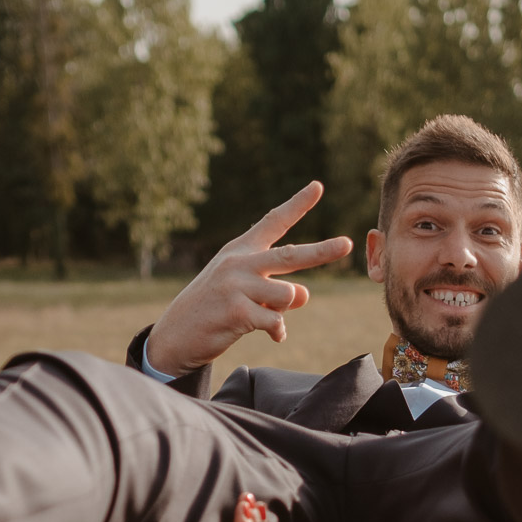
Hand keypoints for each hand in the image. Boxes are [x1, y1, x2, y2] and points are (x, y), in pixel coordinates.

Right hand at [145, 183, 353, 377]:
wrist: (174, 335)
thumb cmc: (212, 309)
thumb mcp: (241, 290)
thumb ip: (274, 287)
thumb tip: (304, 294)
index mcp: (240, 251)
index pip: (273, 222)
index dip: (297, 204)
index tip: (318, 186)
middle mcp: (239, 263)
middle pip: (290, 255)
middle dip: (322, 251)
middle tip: (347, 244)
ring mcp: (237, 286)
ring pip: (288, 294)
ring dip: (285, 308)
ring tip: (266, 314)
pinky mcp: (237, 312)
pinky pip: (277, 321)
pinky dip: (278, 330)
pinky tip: (268, 333)